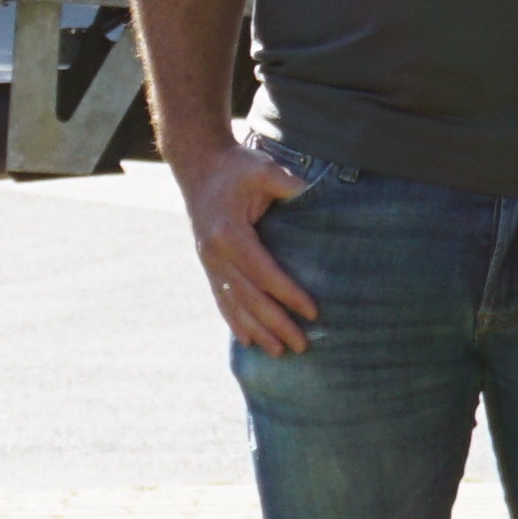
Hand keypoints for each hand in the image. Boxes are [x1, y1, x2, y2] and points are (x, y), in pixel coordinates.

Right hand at [177, 140, 320, 357]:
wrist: (199, 166)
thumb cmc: (238, 167)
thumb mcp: (264, 169)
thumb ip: (289, 184)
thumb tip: (318, 194)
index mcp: (229, 234)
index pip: (264, 272)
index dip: (288, 294)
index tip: (313, 312)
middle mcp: (215, 254)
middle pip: (249, 297)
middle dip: (276, 324)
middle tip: (303, 346)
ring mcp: (208, 262)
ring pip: (234, 304)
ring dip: (256, 330)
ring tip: (280, 352)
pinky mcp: (208, 264)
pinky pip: (221, 298)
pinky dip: (234, 321)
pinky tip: (247, 341)